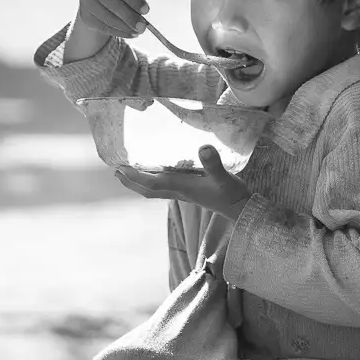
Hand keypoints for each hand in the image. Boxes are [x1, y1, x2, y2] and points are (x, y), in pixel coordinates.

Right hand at [75, 0, 148, 39]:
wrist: (100, 0)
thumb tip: (141, 1)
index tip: (146, 11)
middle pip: (112, 3)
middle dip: (130, 17)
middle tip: (143, 27)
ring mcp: (86, 1)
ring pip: (107, 18)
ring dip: (125, 27)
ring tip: (139, 32)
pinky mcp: (85, 16)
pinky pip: (104, 27)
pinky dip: (119, 32)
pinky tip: (130, 34)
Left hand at [115, 146, 251, 221]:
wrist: (243, 212)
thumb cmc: (233, 195)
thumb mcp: (224, 178)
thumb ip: (214, 164)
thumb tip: (204, 147)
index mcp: (182, 188)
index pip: (152, 184)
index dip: (135, 177)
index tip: (120, 169)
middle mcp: (180, 192)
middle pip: (148, 190)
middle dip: (131, 182)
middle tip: (116, 172)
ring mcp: (185, 194)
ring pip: (155, 190)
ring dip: (140, 183)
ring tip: (129, 173)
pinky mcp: (191, 193)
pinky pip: (166, 188)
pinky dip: (155, 182)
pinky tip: (157, 174)